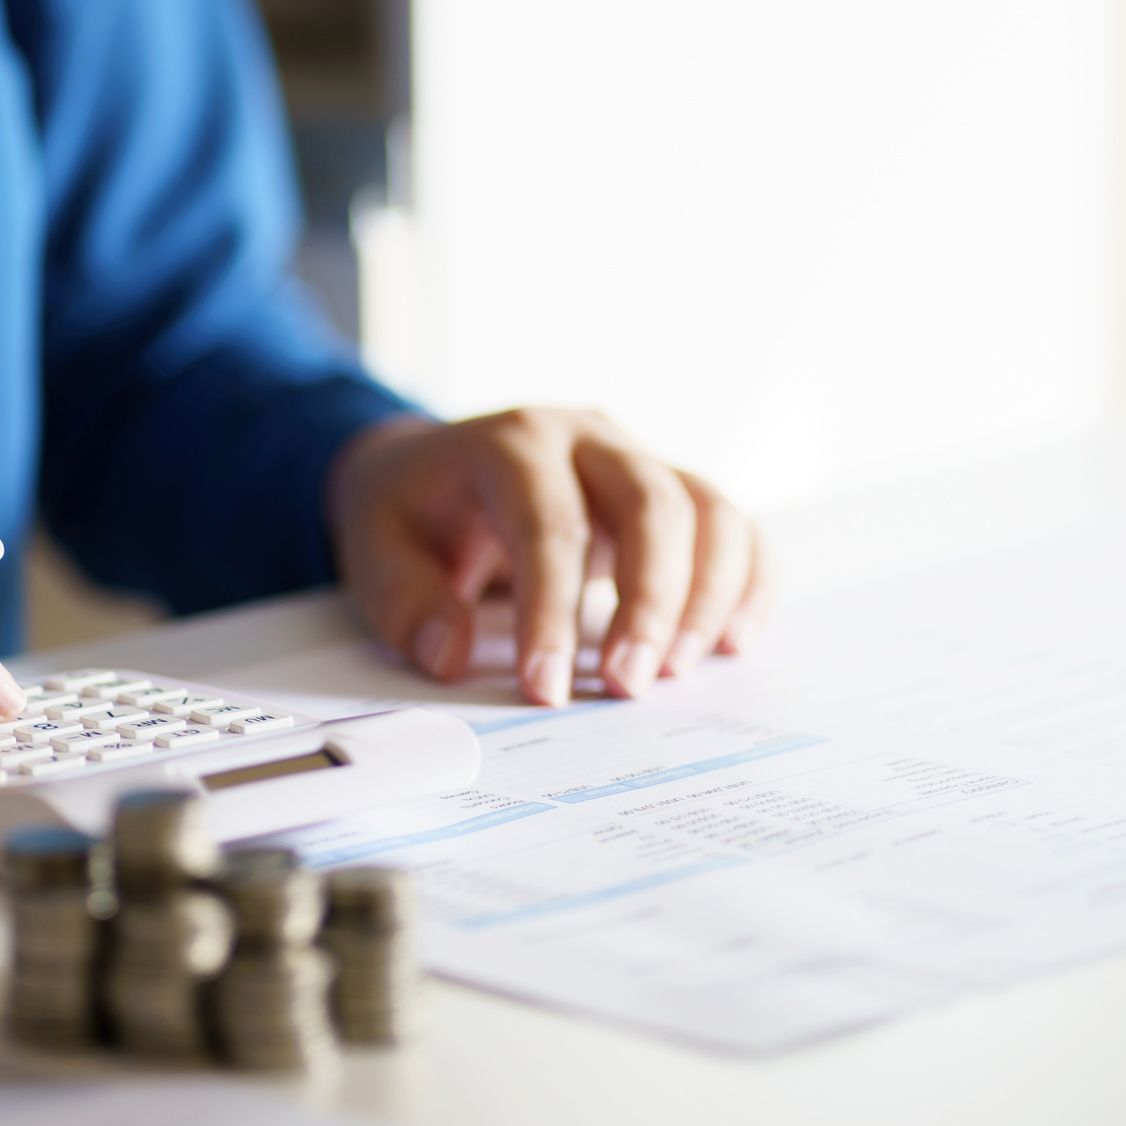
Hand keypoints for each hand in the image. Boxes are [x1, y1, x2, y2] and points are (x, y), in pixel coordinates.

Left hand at [327, 410, 773, 705]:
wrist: (430, 466)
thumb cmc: (412, 511)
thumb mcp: (376, 549)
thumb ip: (406, 603)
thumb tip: (451, 654)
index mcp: (511, 443)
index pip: (549, 524)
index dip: (552, 612)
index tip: (546, 688)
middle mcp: (587, 437)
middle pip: (651, 504)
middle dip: (649, 604)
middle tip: (628, 687)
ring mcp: (638, 457)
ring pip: (708, 510)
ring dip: (706, 597)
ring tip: (674, 673)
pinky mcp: (671, 489)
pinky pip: (735, 526)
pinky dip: (749, 583)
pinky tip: (731, 643)